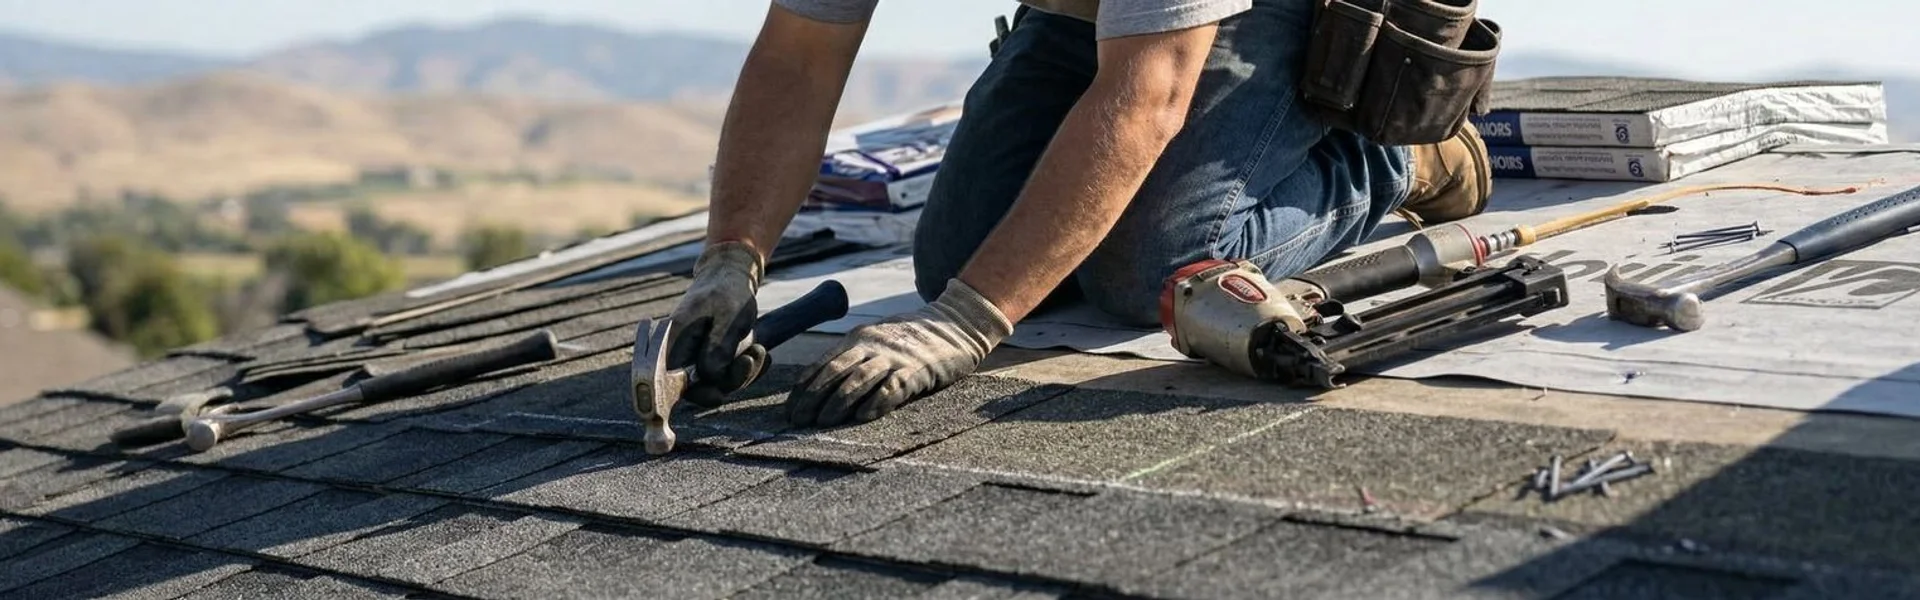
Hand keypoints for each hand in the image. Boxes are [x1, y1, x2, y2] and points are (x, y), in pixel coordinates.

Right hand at [666, 241, 765, 405]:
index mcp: (673, 340)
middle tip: (750, 360)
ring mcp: (695, 358)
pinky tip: (760, 353)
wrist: (730, 277)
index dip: (686, 396)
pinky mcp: (710, 360)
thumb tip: (710, 376)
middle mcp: (680, 353)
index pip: (667, 381)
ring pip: (716, 384)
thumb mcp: (729, 316)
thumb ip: (718, 346)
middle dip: (728, 382)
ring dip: (743, 373)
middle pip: (696, 388)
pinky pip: (727, 376)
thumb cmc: (727, 293)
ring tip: (759, 349)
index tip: (716, 396)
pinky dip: (746, 370)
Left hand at [787, 278, 1012, 426]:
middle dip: (813, 397)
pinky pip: (893, 387)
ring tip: (822, 422)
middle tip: (798, 420)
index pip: (822, 363)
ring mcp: (895, 357)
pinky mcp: (918, 370)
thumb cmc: (910, 340)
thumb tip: (821, 387)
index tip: (790, 409)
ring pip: (859, 379)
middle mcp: (873, 345)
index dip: (804, 387)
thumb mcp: (877, 341)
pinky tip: (862, 417)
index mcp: (858, 338)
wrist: (955, 326)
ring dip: (838, 402)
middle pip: (835, 371)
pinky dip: (876, 402)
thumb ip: (853, 358)